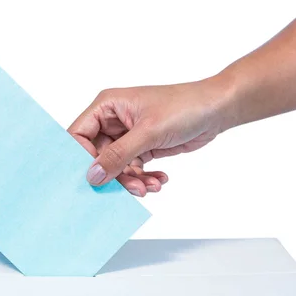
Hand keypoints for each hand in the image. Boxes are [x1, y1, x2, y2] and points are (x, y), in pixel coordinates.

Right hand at [68, 76, 232, 195]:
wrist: (216, 109)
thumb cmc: (183, 107)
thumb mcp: (147, 133)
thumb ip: (118, 155)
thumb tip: (92, 176)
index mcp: (107, 106)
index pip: (79, 134)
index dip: (81, 157)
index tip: (93, 178)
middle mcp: (113, 120)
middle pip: (97, 156)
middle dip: (113, 175)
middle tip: (130, 189)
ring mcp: (127, 135)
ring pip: (116, 167)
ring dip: (131, 180)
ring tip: (150, 186)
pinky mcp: (142, 147)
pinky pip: (133, 169)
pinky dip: (144, 178)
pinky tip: (159, 180)